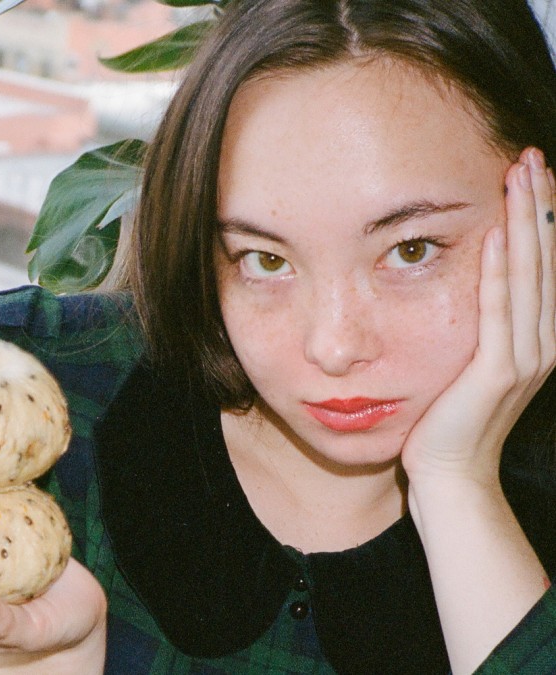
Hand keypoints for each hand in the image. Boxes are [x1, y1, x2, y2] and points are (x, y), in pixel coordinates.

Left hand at [399, 148, 553, 672]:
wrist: (448, 476)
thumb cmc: (446, 422)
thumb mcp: (464, 366)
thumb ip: (475, 329)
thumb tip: (461, 287)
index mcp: (534, 340)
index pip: (542, 267)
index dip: (540, 219)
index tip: (530, 177)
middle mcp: (540, 343)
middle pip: (545, 260)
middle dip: (539, 206)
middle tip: (531, 157)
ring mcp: (524, 357)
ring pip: (530, 275)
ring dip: (526, 222)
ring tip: (521, 175)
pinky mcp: (498, 371)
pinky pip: (499, 310)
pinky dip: (502, 270)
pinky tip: (498, 234)